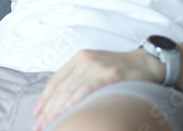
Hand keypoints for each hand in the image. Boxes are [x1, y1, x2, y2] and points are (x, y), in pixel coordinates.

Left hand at [32, 48, 164, 130]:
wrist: (145, 63)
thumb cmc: (119, 71)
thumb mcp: (95, 69)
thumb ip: (79, 80)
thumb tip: (61, 103)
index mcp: (79, 58)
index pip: (56, 80)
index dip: (45, 98)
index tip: (37, 114)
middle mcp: (85, 60)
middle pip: (61, 87)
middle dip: (48, 109)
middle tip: (39, 126)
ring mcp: (97, 66)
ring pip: (70, 90)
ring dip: (57, 110)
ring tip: (49, 125)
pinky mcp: (109, 74)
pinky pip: (86, 89)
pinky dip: (74, 102)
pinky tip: (66, 113)